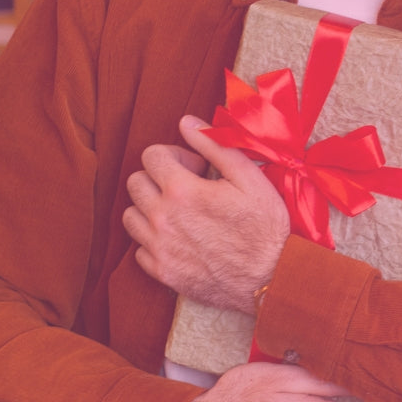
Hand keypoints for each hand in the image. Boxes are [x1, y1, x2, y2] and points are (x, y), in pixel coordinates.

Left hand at [123, 115, 290, 313]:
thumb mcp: (249, 177)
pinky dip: (153, 240)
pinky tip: (180, 238)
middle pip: (135, 182)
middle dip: (158, 177)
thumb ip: (214, 145)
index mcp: (182, 191)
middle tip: (188, 187)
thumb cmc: (265, 227)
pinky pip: (138, 248)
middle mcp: (162, 218)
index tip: (196, 167)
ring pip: (130, 215)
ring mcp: (159, 248)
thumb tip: (186, 123)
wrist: (271, 278)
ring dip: (150, 208)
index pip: (151, 155)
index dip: (175, 154)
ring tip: (180, 212)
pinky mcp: (162, 272)